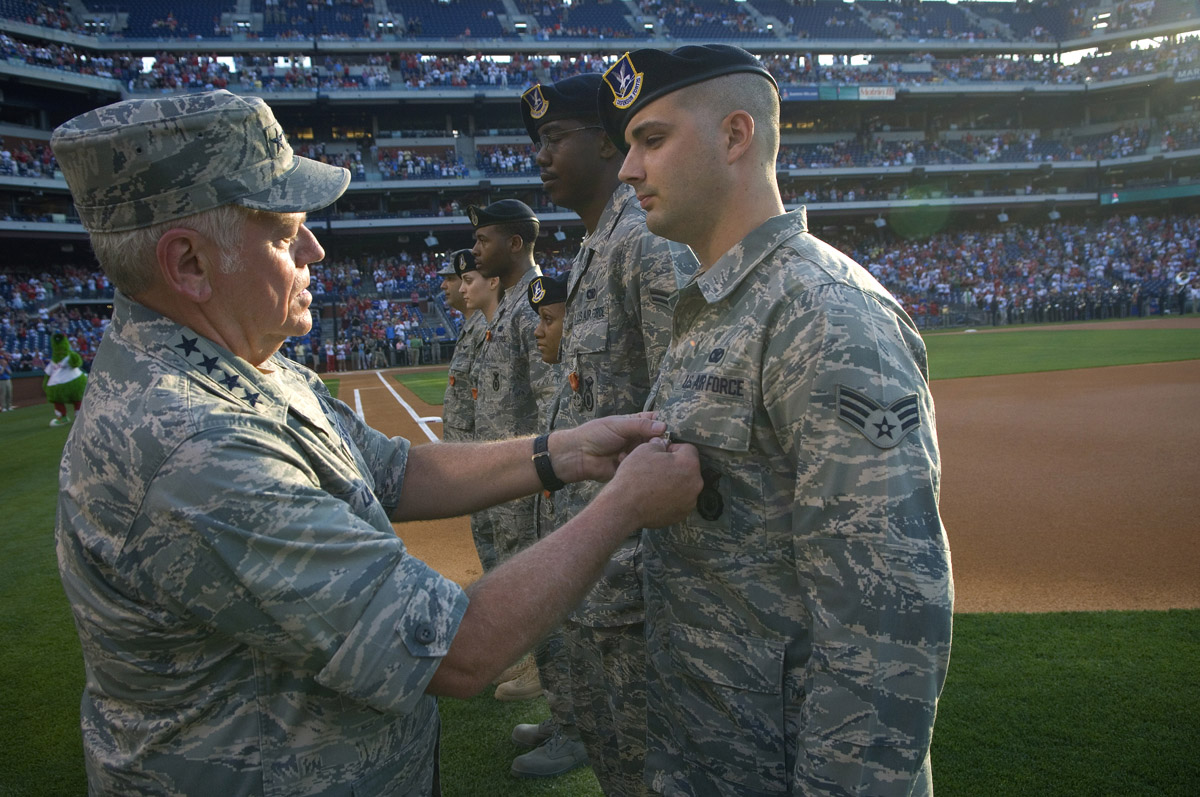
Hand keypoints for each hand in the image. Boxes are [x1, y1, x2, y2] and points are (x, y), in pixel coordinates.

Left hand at [549, 413, 665, 482]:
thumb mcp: (619, 425)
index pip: (658, 421)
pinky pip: (642, 468)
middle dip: (658, 441)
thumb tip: (664, 426)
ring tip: (632, 450)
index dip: (667, 424)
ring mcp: (637, 455)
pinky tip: (622, 459)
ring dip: (646, 453)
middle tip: (654, 442)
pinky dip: (635, 463)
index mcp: (637, 424)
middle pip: (659, 440)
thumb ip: (641, 426)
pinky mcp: (632, 469)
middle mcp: (640, 439)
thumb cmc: (596, 434)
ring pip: (653, 455)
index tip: (674, 428)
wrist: (578, 455)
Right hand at [602, 437, 702, 528]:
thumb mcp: (644, 450)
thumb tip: (661, 444)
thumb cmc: (634, 479)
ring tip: (655, 483)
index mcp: (689, 464)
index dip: (673, 448)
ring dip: (673, 482)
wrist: (624, 507)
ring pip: (684, 485)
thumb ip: (658, 444)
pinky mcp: (682, 514)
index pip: (688, 449)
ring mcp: (689, 501)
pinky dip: (670, 497)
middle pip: (688, 468)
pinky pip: (679, 500)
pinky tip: (656, 496)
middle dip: (674, 466)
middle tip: (657, 468)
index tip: (663, 453)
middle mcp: (694, 483)